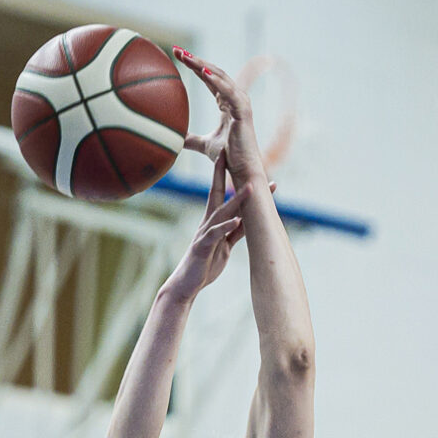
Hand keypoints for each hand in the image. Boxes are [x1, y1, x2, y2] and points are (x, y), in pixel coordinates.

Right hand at [161, 159, 254, 301]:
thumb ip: (235, 232)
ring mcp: (204, 234)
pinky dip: (226, 227)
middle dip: (223, 173)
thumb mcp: (225, 246)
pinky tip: (237, 220)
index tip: (248, 166)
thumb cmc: (206, 264)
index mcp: (213, 221)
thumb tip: (247, 220)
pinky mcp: (203, 247)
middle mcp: (208, 222)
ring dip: (237, 200)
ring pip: (221, 212)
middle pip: (216, 193)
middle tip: (230, 153)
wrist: (187, 284)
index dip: (234, 180)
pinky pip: (215, 235)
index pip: (224, 195)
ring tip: (251, 188)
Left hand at [175, 48, 266, 182]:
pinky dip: (217, 81)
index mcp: (226, 102)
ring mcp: (240, 103)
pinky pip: (229, 91)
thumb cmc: (228, 158)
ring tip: (187, 57)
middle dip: (195, 61)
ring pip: (221, 77)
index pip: (209, 78)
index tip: (177, 56)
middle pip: (213, 72)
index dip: (194, 67)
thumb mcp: (205, 145)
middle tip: (178, 51)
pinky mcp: (243, 111)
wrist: (242, 170)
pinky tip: (204, 72)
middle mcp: (234, 98)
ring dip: (204, 65)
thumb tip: (175, 139)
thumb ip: (191, 140)